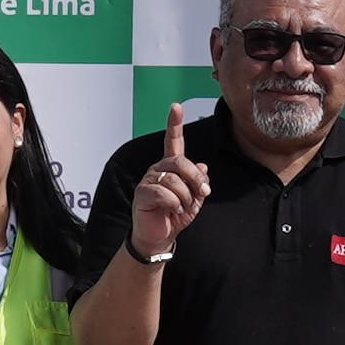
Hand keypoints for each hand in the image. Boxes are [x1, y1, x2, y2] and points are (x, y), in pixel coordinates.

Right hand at [123, 110, 209, 259]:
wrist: (159, 237)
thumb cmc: (174, 216)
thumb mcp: (194, 199)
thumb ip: (199, 182)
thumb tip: (202, 165)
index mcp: (171, 167)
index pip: (173, 141)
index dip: (174, 124)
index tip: (176, 107)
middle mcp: (158, 169)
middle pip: (181, 162)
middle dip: (196, 179)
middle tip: (203, 193)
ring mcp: (149, 179)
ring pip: (174, 180)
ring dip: (185, 197)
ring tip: (183, 207)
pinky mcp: (142, 192)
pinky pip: (163, 192)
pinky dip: (174, 204)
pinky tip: (174, 211)